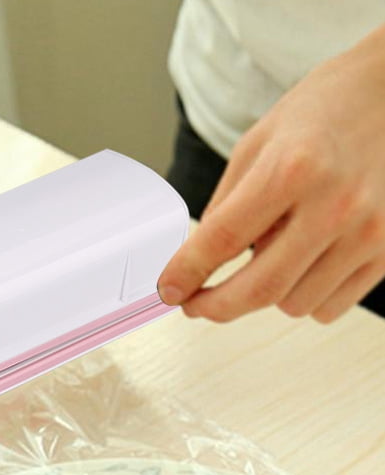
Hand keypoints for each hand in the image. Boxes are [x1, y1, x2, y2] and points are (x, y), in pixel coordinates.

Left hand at [158, 25, 384, 322]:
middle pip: (258, 290)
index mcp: (292, 170)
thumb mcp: (258, 143)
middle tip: (196, 303)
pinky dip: (306, 297)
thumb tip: (193, 265)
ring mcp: (369, 232)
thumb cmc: (325, 110)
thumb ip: (225, 207)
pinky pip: (328, 307)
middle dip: (214, 306)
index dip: (185, 275)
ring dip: (268, 294)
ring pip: (292, 305)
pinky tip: (304, 264)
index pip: (221, 242)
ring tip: (272, 256)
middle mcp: (334, 204)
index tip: (167, 291)